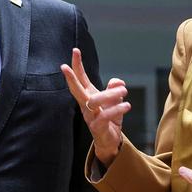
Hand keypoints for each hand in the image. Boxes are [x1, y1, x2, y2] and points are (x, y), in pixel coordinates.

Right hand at [61, 48, 130, 166]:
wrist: (110, 141)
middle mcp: (86, 105)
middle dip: (70, 77)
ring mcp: (89, 116)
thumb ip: (115, 89)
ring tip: (125, 92)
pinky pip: (104, 116)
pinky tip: (126, 105)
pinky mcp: (96, 127)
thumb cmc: (110, 118)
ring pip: (94, 101)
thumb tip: (119, 83)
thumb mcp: (114, 101)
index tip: (75, 51)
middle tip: (64, 66)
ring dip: (110, 94)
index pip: (81, 78)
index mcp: (88, 96)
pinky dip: (117, 109)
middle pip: (76, 89)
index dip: (77, 65)